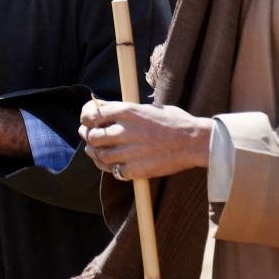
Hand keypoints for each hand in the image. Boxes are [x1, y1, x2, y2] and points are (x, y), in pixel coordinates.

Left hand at [79, 100, 212, 180]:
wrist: (193, 141)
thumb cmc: (173, 122)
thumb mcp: (146, 107)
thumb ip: (122, 110)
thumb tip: (102, 109)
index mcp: (125, 111)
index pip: (91, 114)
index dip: (85, 118)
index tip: (87, 120)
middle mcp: (123, 130)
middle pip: (91, 136)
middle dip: (87, 136)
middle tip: (88, 136)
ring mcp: (128, 151)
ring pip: (98, 155)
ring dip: (95, 154)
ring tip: (96, 152)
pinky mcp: (134, 169)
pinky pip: (112, 171)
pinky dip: (109, 168)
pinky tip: (112, 165)